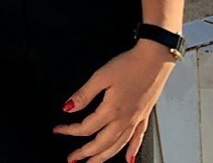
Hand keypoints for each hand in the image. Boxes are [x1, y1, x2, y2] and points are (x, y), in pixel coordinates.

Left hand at [54, 41, 175, 162]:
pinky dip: (133, 151)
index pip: (86, 127)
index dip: (70, 130)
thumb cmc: (128, 65)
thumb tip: (68, 108)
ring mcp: (136, 119)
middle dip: (86, 154)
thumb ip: (84, 94)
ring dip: (104, 157)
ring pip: (118, 145)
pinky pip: (138, 139)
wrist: (154, 60)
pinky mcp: (144, 116)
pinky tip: (130, 160)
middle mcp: (124, 120)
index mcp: (111, 110)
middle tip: (72, 160)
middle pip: (102, 143)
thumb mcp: (100, 76)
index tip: (58, 131)